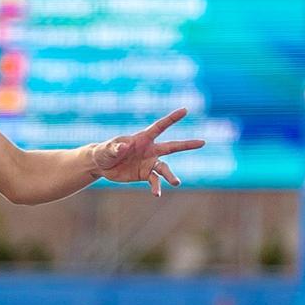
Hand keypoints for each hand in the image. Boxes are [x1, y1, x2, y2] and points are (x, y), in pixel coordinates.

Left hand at [88, 107, 204, 195]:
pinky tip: (156, 194)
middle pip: (171, 146)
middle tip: (202, 142)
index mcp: (142, 138)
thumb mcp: (107, 149)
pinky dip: (156, 187)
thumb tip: (123, 146)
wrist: (102, 165)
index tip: (185, 110)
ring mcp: (149, 162)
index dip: (172, 118)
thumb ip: (115, 147)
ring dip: (170, 175)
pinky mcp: (145, 174)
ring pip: (165, 168)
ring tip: (177, 183)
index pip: (160, 126)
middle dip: (187, 144)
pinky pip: (154, 181)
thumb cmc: (104, 152)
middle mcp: (150, 149)